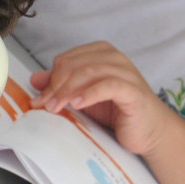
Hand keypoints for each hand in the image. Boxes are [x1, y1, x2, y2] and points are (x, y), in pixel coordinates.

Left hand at [28, 42, 181, 156]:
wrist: (149, 131)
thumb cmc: (117, 112)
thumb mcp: (83, 97)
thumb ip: (62, 86)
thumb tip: (35, 80)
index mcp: (101, 53)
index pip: (66, 59)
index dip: (50, 79)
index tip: (39, 99)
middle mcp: (114, 57)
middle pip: (74, 64)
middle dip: (55, 86)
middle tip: (45, 105)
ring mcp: (125, 71)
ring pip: (88, 72)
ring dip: (67, 91)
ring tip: (56, 108)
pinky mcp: (133, 90)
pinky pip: (108, 85)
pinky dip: (89, 94)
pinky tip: (77, 105)